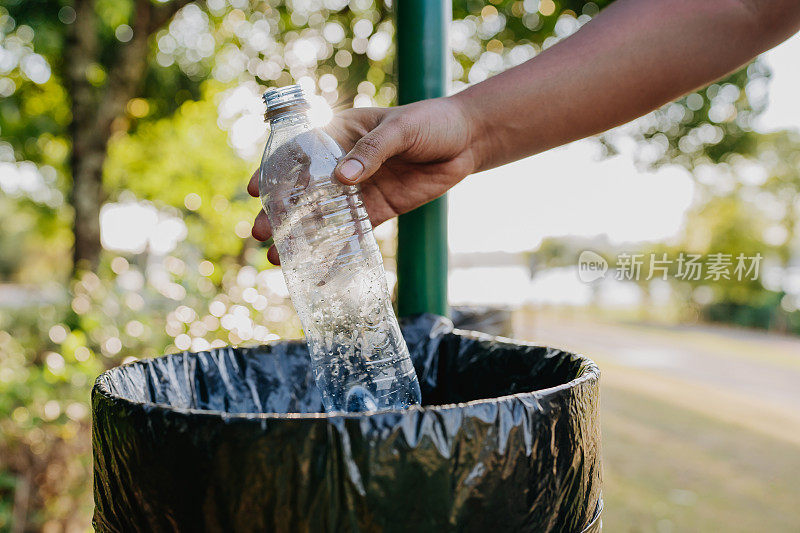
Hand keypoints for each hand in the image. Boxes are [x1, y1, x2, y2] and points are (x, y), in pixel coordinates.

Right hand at [247, 97, 477, 263]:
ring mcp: (359, 190)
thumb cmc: (430, 122)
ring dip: (301, 238)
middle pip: (304, 191)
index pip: (299, 153)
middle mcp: (343, 164)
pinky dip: (336, 252)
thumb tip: (342, 178)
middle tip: (261, 235)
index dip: (273, 172)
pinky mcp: (379, 211)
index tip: (253, 191)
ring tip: (278, 260)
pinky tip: (319, 270)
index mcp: (340, 134)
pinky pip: (353, 234)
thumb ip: (371, 152)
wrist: (466, 141)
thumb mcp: (400, 130)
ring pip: (323, 217)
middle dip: (281, 214)